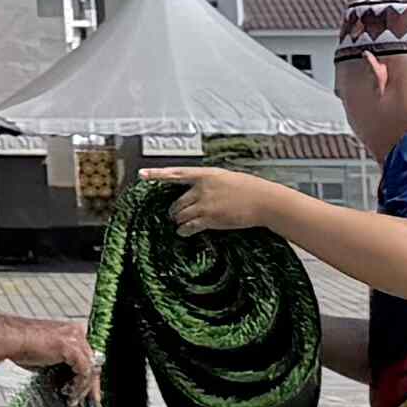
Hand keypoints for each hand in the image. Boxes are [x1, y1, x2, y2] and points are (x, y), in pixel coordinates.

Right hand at [26, 327, 102, 406]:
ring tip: (74, 399)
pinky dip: (79, 386)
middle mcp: (76, 332)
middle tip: (90, 400)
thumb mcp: (47, 356)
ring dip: (83, 388)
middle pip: (94, 361)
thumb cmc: (20, 345)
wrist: (10, 340)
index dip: (90, 375)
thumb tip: (68, 380)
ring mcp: (75, 338)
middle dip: (91, 384)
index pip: (89, 355)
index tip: (89, 390)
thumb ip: (61, 363)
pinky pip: (84, 371)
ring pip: (91, 368)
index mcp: (71, 331)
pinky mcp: (72, 347)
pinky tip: (72, 394)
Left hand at [131, 164, 279, 234]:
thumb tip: (200, 191)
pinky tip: (183, 232)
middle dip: (174, 210)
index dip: (157, 174)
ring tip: (178, 224)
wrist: (264, 201)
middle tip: (173, 214)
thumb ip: (210, 183)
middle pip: (177, 201)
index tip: (142, 175)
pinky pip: (190, 226)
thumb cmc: (250, 188)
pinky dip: (184, 230)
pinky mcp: (210, 219)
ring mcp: (205, 204)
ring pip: (181, 214)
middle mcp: (202, 189)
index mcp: (206, 175)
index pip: (176, 173)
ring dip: (178, 220)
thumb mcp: (227, 178)